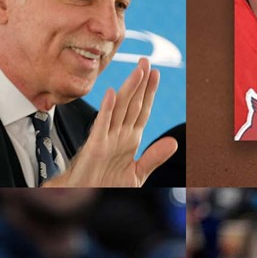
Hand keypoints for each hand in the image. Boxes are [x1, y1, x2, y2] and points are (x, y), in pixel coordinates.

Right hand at [46, 58, 175, 186]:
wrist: (82, 197)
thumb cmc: (106, 185)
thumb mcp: (137, 173)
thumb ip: (154, 158)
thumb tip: (173, 143)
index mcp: (129, 139)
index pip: (142, 111)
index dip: (149, 92)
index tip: (156, 74)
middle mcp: (118, 134)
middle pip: (132, 104)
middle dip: (140, 83)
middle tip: (146, 61)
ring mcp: (106, 138)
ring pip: (119, 108)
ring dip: (129, 89)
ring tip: (138, 70)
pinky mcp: (95, 146)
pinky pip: (101, 125)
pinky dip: (106, 109)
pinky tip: (111, 93)